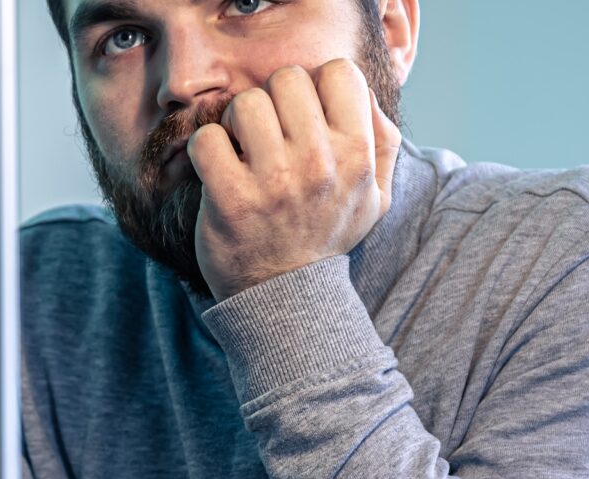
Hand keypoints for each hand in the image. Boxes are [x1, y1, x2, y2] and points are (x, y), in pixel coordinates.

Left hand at [187, 59, 401, 299]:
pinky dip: (206, 150)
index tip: (304, 117)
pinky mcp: (230, 199)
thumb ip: (382, 140)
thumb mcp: (375, 196)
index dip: (316, 86)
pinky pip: (206, 139)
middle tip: (268, 135)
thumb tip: (362, 92)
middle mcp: (319, 165)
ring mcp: (274, 182)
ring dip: (236, 124)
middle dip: (272, 101)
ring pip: (244, 104)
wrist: (287, 297)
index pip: (338, 72)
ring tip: (243, 153)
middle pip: (286, 80)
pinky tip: (219, 170)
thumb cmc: (326, 235)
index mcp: (357, 156)